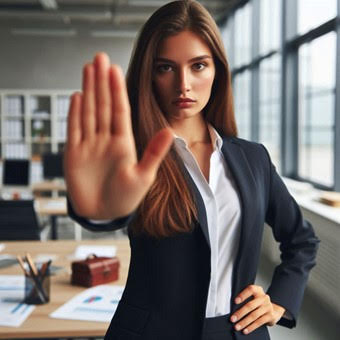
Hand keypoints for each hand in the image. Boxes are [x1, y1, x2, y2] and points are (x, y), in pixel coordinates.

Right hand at [64, 52, 172, 219]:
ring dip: (88, 90)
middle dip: (101, 82)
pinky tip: (77, 96)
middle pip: (103, 105)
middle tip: (100, 58)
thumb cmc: (125, 198)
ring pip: (88, 112)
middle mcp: (106, 139)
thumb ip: (154, 153)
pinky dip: (74, 113)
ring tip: (89, 69)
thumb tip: (169, 132)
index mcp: (123, 143)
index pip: (119, 111)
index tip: (116, 70)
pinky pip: (74, 129)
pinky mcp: (74, 154)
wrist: (104, 214)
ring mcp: (89, 145)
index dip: (117, 90)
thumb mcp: (143, 176)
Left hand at [230, 284, 285, 334]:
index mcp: (258, 290)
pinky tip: (245, 330)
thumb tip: (232, 307)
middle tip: (232, 319)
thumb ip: (245, 299)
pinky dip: (251, 327)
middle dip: (240, 313)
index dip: (243, 295)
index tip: (235, 301)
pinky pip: (259, 322)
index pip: (250, 289)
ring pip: (254, 315)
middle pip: (250, 305)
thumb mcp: (253, 297)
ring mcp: (268, 307)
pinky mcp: (270, 316)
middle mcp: (263, 297)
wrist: (274, 310)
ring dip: (244, 322)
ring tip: (237, 327)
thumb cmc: (258, 302)